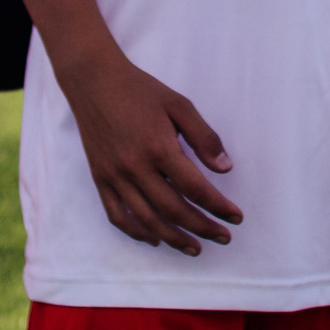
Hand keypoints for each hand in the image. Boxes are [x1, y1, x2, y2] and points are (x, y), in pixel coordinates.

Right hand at [57, 48, 241, 254]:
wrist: (94, 81)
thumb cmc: (140, 90)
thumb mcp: (179, 104)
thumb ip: (204, 137)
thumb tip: (225, 168)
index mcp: (159, 147)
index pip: (195, 188)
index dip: (218, 206)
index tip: (235, 217)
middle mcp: (135, 167)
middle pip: (174, 210)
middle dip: (203, 227)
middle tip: (223, 237)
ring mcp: (115, 176)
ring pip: (147, 220)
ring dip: (174, 238)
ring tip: (194, 248)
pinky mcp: (100, 179)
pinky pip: (118, 216)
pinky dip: (137, 232)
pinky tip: (155, 238)